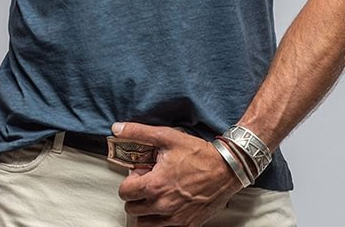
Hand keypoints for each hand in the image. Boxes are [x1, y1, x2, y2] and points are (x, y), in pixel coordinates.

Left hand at [112, 122, 242, 226]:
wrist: (227, 169)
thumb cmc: (198, 153)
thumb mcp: (166, 136)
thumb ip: (139, 132)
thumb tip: (117, 128)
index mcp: (155, 185)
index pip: (124, 192)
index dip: (129, 180)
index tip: (141, 173)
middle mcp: (163, 206)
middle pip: (132, 208)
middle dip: (136, 195)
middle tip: (149, 182)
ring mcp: (175, 219)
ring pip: (144, 223)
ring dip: (145, 210)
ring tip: (156, 195)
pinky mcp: (186, 226)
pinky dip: (159, 221)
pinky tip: (167, 206)